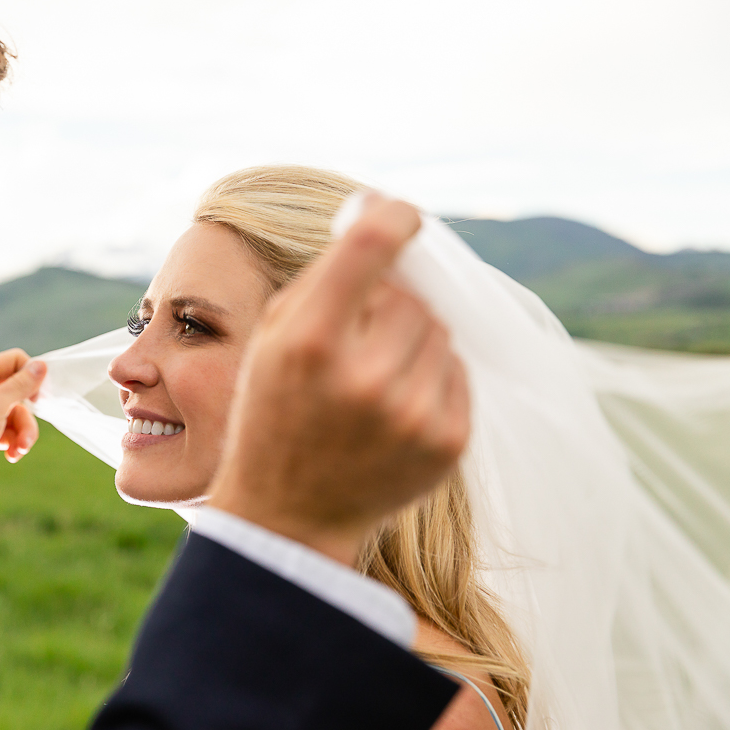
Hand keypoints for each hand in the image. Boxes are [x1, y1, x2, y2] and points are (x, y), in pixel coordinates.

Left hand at [0, 349, 46, 499]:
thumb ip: (20, 384)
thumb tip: (42, 365)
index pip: (15, 360)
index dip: (31, 376)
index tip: (38, 398)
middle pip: (20, 391)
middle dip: (27, 415)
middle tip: (28, 432)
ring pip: (19, 414)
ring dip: (24, 433)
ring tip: (19, 450)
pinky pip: (12, 430)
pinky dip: (15, 443)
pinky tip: (10, 455)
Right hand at [207, 195, 469, 565]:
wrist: (289, 515)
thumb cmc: (274, 414)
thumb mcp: (270, 342)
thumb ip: (323, 279)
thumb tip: (381, 216)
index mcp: (310, 343)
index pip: (372, 245)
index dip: (393, 216)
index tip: (400, 214)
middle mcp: (365, 377)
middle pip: (411, 297)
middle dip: (390, 306)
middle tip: (359, 339)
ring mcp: (412, 414)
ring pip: (440, 332)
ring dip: (413, 342)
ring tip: (373, 380)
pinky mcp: (447, 443)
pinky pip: (458, 373)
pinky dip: (432, 378)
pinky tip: (393, 407)